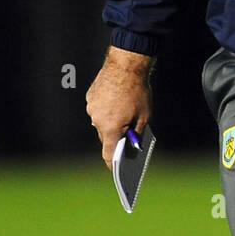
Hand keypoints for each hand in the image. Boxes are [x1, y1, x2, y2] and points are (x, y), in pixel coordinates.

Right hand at [85, 47, 153, 168]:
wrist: (126, 64)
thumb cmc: (138, 91)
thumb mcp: (144, 117)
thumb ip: (136, 134)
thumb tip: (133, 148)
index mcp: (110, 127)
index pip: (109, 153)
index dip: (113, 164)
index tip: (117, 170)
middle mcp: (97, 119)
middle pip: (106, 137)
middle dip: (116, 139)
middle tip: (127, 141)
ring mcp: (92, 107)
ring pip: (101, 122)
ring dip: (111, 123)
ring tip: (125, 117)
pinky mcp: (90, 97)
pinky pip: (98, 110)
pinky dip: (107, 110)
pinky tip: (118, 105)